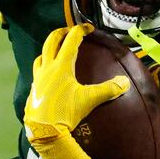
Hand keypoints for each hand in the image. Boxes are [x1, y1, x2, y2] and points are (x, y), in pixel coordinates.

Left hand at [25, 25, 129, 158]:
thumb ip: (108, 90)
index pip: (70, 41)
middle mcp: (47, 69)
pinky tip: (49, 76)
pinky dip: (44, 68)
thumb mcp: (89, 100)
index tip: (88, 27)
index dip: (80, 31)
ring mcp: (38, 79)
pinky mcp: (34, 90)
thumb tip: (125, 82)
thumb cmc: (65, 113)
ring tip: (56, 51)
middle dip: (60, 33)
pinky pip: (37, 73)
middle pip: (50, 42)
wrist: (44, 131)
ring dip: (49, 50)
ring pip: (41, 57)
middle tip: (68, 31)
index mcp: (61, 66)